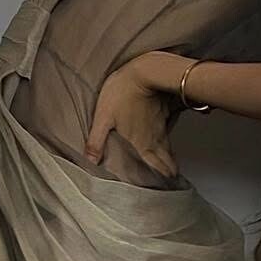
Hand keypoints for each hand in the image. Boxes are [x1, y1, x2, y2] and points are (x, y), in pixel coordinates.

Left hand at [84, 53, 179, 178]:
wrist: (144, 71)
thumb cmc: (121, 93)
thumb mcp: (103, 117)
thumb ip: (97, 141)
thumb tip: (90, 161)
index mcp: (140, 145)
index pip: (154, 168)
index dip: (159, 180)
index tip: (163, 188)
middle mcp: (154, 140)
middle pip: (166, 162)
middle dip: (168, 173)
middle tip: (169, 182)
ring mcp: (161, 128)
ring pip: (168, 149)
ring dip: (169, 160)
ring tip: (170, 169)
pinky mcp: (164, 115)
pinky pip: (167, 135)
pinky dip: (167, 145)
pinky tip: (165, 145)